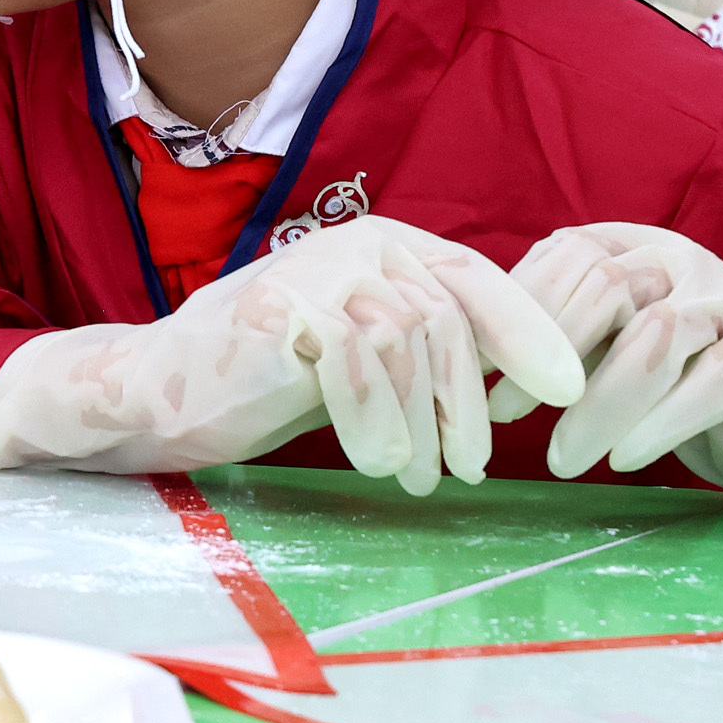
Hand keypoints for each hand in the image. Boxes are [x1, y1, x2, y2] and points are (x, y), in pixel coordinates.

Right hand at [0, 212, 582, 494]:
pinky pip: (358, 360)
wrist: (155, 392)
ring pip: (408, 341)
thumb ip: (425, 344)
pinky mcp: (279, 308)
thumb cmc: (264, 381)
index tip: (567, 390)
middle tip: (471, 469)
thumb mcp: (364, 355)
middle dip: (466, 404)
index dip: (530, 334)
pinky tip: (377, 465)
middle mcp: (355, 244)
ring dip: (421, 423)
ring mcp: (314, 270)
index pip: (477, 280)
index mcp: (383, 244)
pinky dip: (376, 420)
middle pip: (448, 319)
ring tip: (416, 479)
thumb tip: (521, 374)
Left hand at [509, 221, 722, 514]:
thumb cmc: (677, 390)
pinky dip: (665, 421)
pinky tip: (626, 459)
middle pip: (608, 289)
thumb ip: (556, 340)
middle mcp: (688, 262)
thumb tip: (470, 358)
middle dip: (549, 356)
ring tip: (562, 460)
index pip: (568, 256)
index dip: (519, 312)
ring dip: (601, 404)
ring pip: (658, 337)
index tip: (480, 374)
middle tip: (506, 418)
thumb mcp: (606, 354)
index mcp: (637, 247)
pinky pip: (719, 377)